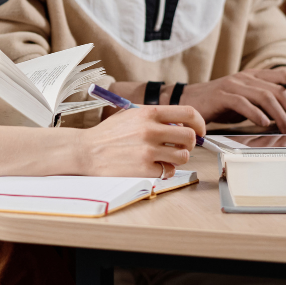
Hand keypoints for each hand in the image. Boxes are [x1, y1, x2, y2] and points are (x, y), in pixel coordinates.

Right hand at [81, 105, 204, 178]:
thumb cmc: (108, 133)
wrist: (86, 150)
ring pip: (183, 156)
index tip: (199, 131)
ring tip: (165, 157)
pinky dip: (165, 171)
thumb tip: (180, 126)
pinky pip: (169, 171)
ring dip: (178, 158)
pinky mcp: (144, 168)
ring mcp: (148, 150)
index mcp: (148, 113)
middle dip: (189, 144)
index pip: (188, 113)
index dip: (199, 123)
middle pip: (189, 137)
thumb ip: (155, 117)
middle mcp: (150, 130)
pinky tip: (154, 166)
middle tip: (180, 147)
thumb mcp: (130, 115)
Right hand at [177, 67, 285, 132]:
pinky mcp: (221, 96)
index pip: (285, 75)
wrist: (187, 102)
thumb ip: (263, 103)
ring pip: (264, 95)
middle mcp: (246, 77)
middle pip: (279, 87)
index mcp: (254, 76)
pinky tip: (264, 123)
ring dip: (280, 113)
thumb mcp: (245, 101)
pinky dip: (256, 114)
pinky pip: (243, 103)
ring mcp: (233, 85)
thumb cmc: (219, 104)